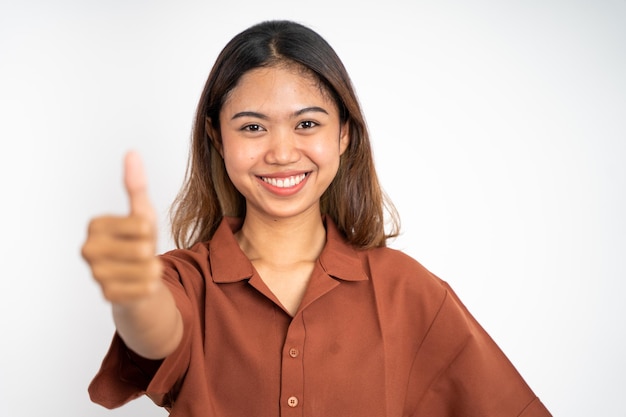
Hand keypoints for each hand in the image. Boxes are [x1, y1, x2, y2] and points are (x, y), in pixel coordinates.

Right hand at [81, 151, 162, 304]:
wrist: (137, 278)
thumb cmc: (138, 242)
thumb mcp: (142, 212)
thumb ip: (136, 185)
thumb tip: (132, 153)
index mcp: (95, 225)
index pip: (142, 225)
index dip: (150, 230)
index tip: (138, 234)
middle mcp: (88, 249)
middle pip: (144, 248)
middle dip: (151, 251)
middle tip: (141, 254)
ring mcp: (95, 274)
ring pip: (147, 269)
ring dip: (153, 269)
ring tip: (141, 268)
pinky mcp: (107, 295)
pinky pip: (146, 287)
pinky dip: (151, 285)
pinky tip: (140, 283)